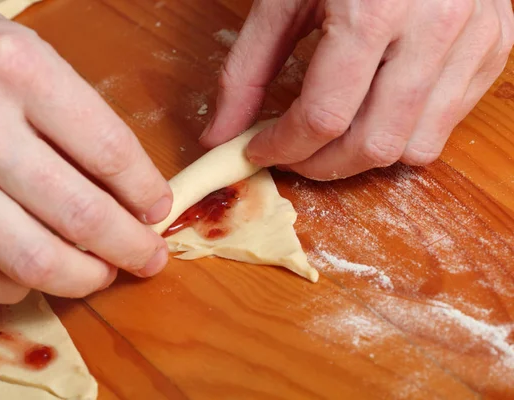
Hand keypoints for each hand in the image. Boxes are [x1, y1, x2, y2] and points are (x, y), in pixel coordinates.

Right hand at [0, 0, 171, 303]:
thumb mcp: (25, 52)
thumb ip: (78, 114)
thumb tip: (128, 184)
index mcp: (19, 72)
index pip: (110, 151)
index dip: (147, 192)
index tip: (159, 209)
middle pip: (80, 215)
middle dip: (130, 247)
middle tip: (149, 256)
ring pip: (32, 260)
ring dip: (83, 278)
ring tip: (103, 272)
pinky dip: (18, 288)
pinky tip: (36, 274)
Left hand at [200, 0, 513, 178]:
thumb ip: (248, 70)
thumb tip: (222, 134)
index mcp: (373, 11)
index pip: (323, 117)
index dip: (282, 148)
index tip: (258, 152)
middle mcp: (433, 30)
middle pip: (371, 144)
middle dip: (321, 166)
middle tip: (293, 155)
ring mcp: (473, 42)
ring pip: (413, 148)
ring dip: (362, 158)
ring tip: (333, 138)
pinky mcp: (493, 50)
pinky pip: (444, 126)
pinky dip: (403, 136)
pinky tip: (376, 114)